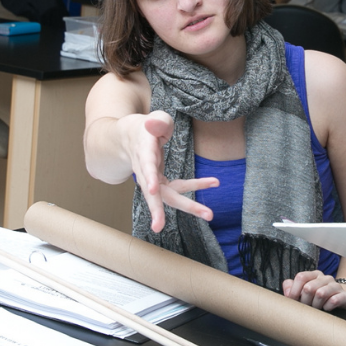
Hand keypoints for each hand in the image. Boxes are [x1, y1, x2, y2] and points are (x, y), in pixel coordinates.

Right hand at [125, 111, 217, 231]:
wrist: (131, 138)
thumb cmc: (147, 128)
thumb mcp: (154, 118)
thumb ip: (157, 121)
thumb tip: (154, 123)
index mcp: (143, 151)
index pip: (145, 166)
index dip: (148, 177)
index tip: (151, 189)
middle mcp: (145, 170)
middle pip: (153, 192)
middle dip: (157, 209)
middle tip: (159, 227)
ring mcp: (152, 180)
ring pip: (167, 197)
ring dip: (188, 206)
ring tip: (208, 214)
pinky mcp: (161, 184)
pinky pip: (179, 188)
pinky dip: (196, 186)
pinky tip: (214, 182)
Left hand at [282, 271, 345, 311]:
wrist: (339, 307)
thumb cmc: (317, 301)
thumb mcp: (302, 294)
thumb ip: (290, 288)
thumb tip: (287, 292)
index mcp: (314, 275)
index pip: (301, 277)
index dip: (294, 291)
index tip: (292, 301)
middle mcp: (326, 278)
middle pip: (309, 287)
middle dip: (304, 301)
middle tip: (307, 307)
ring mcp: (337, 286)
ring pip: (320, 293)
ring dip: (315, 305)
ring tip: (316, 309)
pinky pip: (333, 300)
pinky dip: (327, 307)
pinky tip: (327, 309)